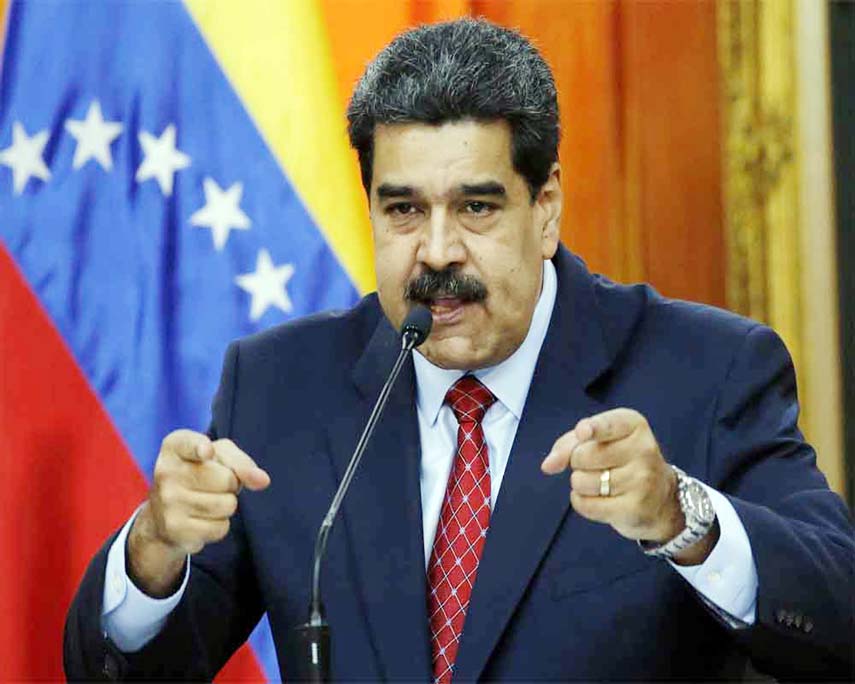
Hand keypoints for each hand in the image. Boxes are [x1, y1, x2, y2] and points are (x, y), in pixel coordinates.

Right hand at [128, 430, 270, 595]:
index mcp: (174, 446)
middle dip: (230, 484)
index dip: (201, 447)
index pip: (189, 444)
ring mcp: (168, 502)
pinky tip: (201, 519)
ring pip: (227, 505)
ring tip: (208, 501)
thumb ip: (242, 462)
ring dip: (226, 505)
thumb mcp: (219, 456)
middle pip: (227, 479)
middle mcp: (165, 472)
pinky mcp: (175, 529)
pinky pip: (221, 528)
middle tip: (213, 485)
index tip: (207, 451)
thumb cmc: (199, 475)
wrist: (162, 515)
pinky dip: (219, 525)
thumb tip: (263, 480)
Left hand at [540, 408, 713, 563]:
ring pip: (581, 481)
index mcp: (633, 425)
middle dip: (578, 463)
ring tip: (602, 483)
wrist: (660, 499)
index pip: (607, 424)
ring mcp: (642, 480)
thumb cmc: (622, 461)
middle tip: (599, 466)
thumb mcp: (599, 441)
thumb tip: (548, 465)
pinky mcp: (635, 508)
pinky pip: (586, 505)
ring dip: (581, 484)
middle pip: (581, 455)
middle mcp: (643, 449)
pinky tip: (599, 499)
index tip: (583, 431)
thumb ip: (569, 444)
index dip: (591, 429)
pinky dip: (582, 502)